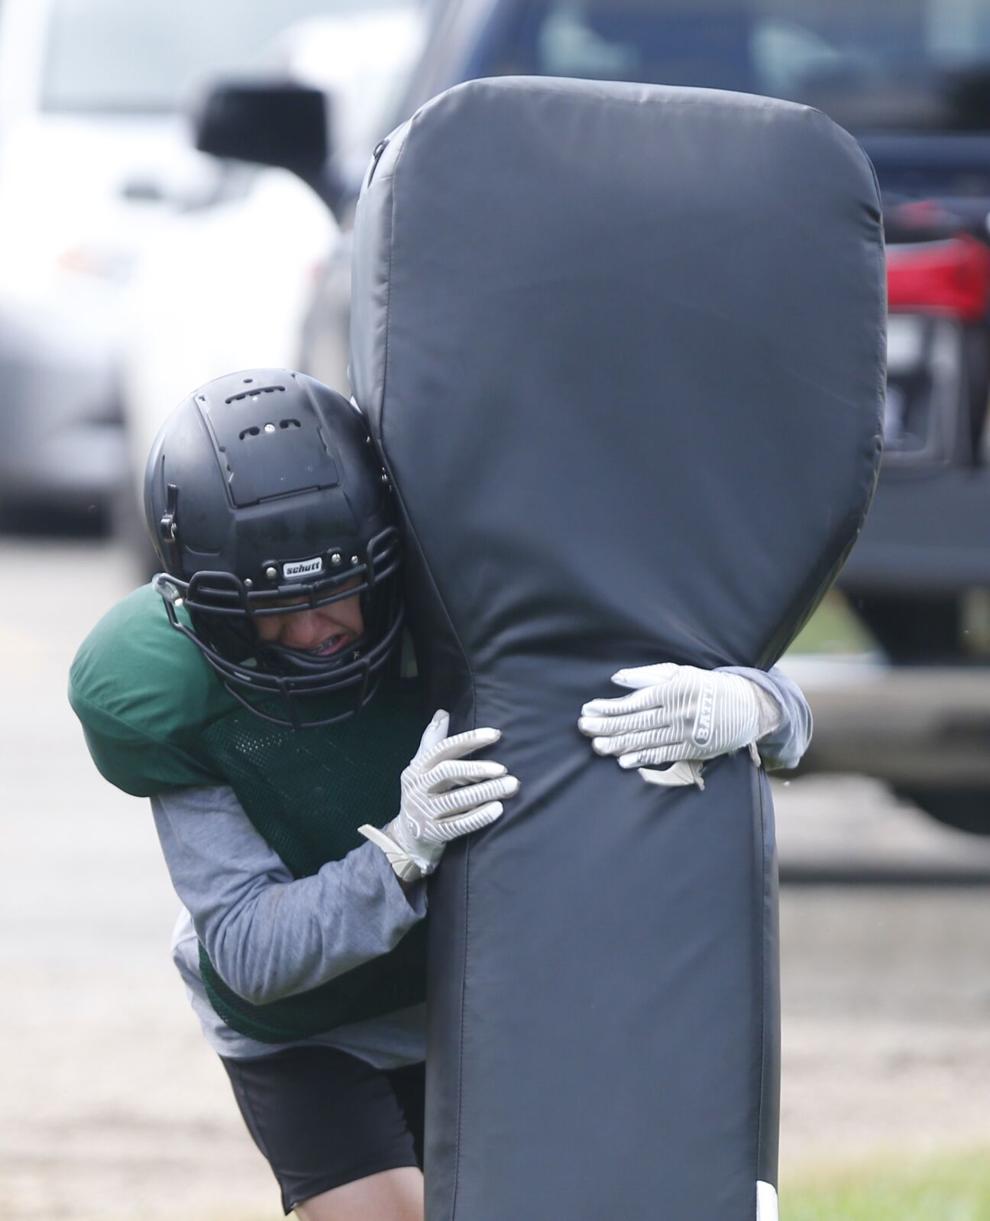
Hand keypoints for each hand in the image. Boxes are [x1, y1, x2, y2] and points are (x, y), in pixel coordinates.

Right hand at [359, 710, 519, 881]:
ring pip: (457, 799)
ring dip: (486, 791)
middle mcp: (417, 788)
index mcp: (416, 768)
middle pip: (448, 772)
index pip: (443, 749)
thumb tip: (442, 712)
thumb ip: (432, 741)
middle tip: (504, 769)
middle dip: (478, 768)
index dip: (469, 740)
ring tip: (510, 786)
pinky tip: (497, 809)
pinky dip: (479, 817)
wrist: (405, 837)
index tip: (495, 734)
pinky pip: (459, 825)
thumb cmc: (421, 794)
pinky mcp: (434, 833)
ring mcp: (424, 812)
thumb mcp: (420, 768)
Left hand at [578, 664, 780, 788]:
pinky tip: (623, 761)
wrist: (746, 705)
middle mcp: (677, 712)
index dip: (609, 707)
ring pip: (646, 740)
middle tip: (585, 729)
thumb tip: (616, 679)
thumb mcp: (679, 672)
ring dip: (619, 744)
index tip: (588, 710)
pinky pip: (663, 754)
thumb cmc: (706, 685)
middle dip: (607, 726)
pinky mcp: (692, 749)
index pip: (634, 702)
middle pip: (636, 722)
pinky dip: (642, 758)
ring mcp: (685, 733)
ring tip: (597, 746)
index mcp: (672, 690)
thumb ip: (646, 676)